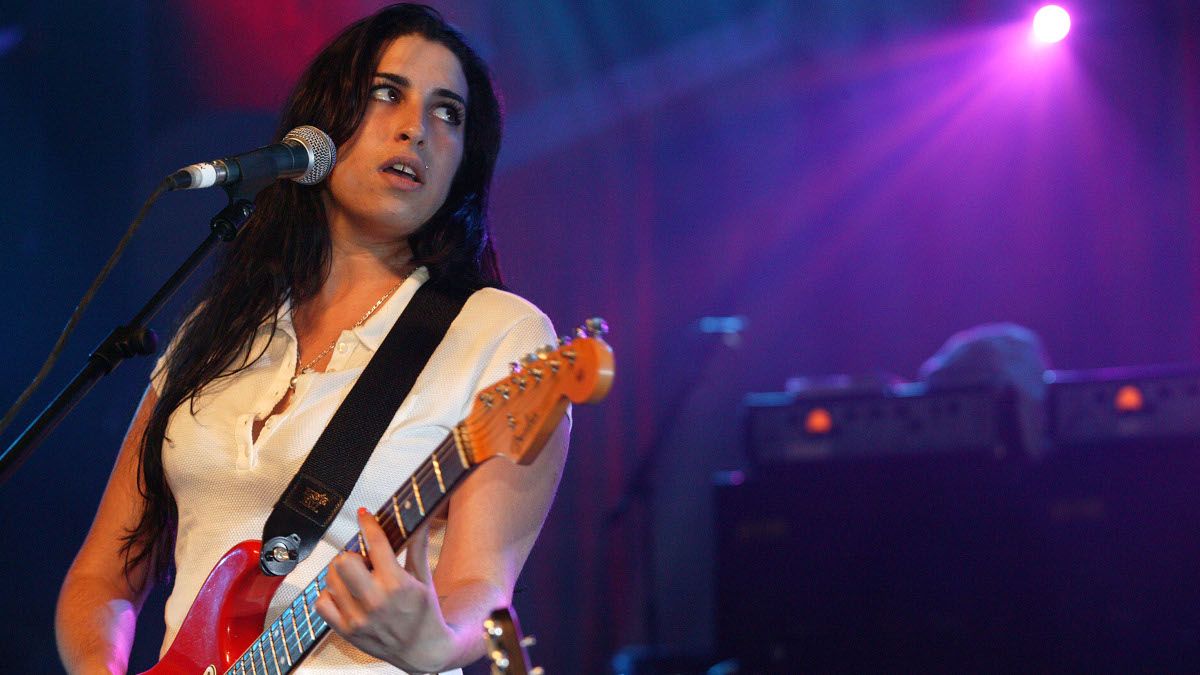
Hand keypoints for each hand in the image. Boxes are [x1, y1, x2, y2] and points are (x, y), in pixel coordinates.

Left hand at [315, 507, 457, 672]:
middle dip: (352, 554)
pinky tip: (345, 594)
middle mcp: (375, 601)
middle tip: (363, 560)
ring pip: (330, 579)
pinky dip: (330, 595)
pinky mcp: (346, 631)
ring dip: (341, 573)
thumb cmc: (425, 614)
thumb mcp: (425, 578)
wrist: (424, 650)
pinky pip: (321, 603)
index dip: (368, 523)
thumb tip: (419, 521)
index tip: (365, 515)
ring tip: (357, 579)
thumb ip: (417, 547)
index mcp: (397, 584)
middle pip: (344, 560)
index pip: (375, 543)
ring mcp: (358, 618)